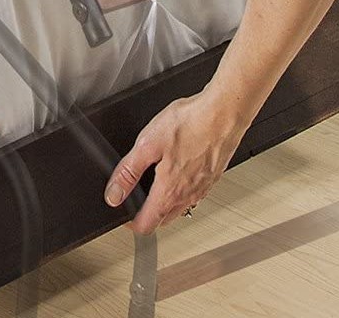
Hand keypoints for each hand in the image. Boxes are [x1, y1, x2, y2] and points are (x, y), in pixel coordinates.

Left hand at [104, 88, 247, 234]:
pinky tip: (177, 170)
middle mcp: (188, 196)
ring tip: (153, 187)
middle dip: (146, 215)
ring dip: (164, 204)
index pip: (146, 225)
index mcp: (169, 192)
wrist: (224, 112)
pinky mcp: (213, 176)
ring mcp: (203, 188)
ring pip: (179, 208)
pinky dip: (181, 190)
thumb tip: (114, 194)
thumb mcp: (148, 144)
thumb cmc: (191, 123)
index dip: (129, 222)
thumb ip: (128, 172)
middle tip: (134, 200)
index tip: (122, 210)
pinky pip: (194, 193)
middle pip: (163, 220)